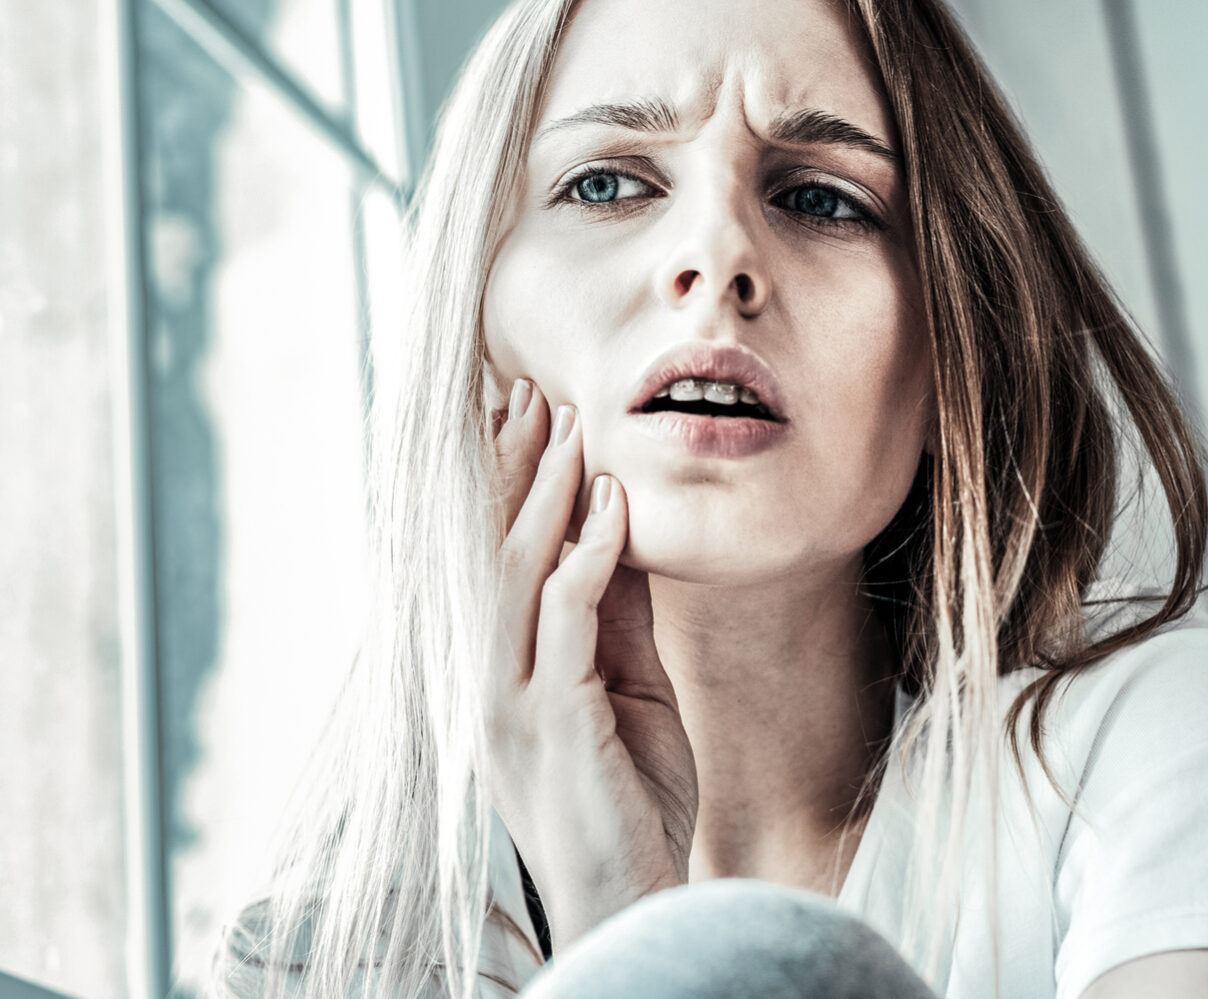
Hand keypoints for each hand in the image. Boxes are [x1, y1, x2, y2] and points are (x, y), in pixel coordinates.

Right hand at [481, 378, 698, 952]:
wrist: (632, 900)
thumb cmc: (632, 805)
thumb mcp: (631, 692)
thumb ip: (618, 620)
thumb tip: (620, 534)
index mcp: (503, 676)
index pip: (497, 561)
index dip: (505, 486)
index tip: (520, 414)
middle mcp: (491, 682)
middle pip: (493, 551)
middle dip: (510, 469)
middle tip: (526, 391)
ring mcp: (512, 703)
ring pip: (518, 574)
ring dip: (545, 494)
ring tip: (567, 425)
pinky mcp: (551, 722)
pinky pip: (566, 620)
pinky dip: (588, 556)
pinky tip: (609, 506)